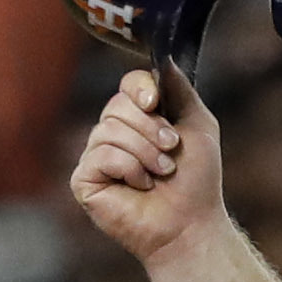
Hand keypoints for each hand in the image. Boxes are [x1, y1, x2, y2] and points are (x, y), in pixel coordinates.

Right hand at [71, 66, 228, 273]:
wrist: (189, 224)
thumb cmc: (195, 181)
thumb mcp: (197, 123)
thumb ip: (179, 88)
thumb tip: (162, 57)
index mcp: (137, 118)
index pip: (128, 84)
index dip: (141, 88)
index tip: (157, 104)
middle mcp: (112, 133)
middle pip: (118, 106)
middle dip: (151, 129)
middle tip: (171, 153)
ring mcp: (95, 156)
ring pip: (110, 129)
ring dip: (145, 152)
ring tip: (161, 174)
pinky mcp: (84, 180)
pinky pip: (101, 155)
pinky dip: (129, 169)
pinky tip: (140, 187)